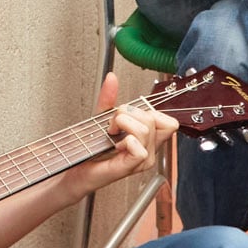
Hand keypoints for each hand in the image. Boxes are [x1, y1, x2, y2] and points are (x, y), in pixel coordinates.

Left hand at [75, 73, 178, 195]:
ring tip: (111, 134)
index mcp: (148, 138)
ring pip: (145, 130)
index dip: (149, 112)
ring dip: (122, 124)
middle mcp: (149, 149)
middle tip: (113, 126)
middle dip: (127, 114)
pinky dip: (125, 141)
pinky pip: (139, 148)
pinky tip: (115, 146)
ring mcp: (142, 160)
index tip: (127, 116)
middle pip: (153, 119)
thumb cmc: (91, 149)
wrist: (77, 168)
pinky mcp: (131, 167)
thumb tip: (112, 78)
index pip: (169, 122)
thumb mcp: (101, 117)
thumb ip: (108, 97)